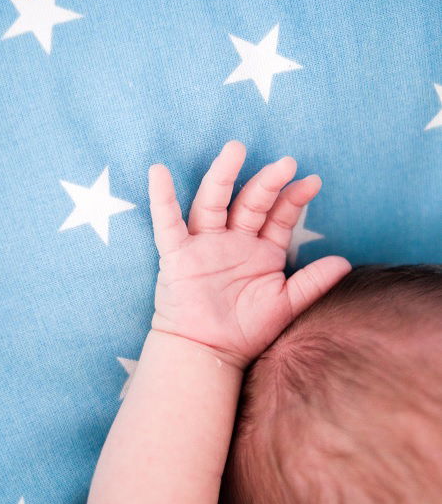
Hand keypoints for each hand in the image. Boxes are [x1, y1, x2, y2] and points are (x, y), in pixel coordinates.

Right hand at [148, 140, 350, 369]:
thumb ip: (313, 282)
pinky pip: (167, 223)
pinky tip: (159, 172)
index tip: (313, 182)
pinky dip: (162, 199)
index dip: (294, 198)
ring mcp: (205, 244)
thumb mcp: (285, 304)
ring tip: (235, 150)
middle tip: (286, 163)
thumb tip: (344, 262)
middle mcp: (233, 240)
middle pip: (250, 202)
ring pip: (213, 202)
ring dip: (223, 176)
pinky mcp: (178, 255)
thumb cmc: (247, 330)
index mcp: (260, 250)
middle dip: (267, 182)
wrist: (209, 353)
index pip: (278, 215)